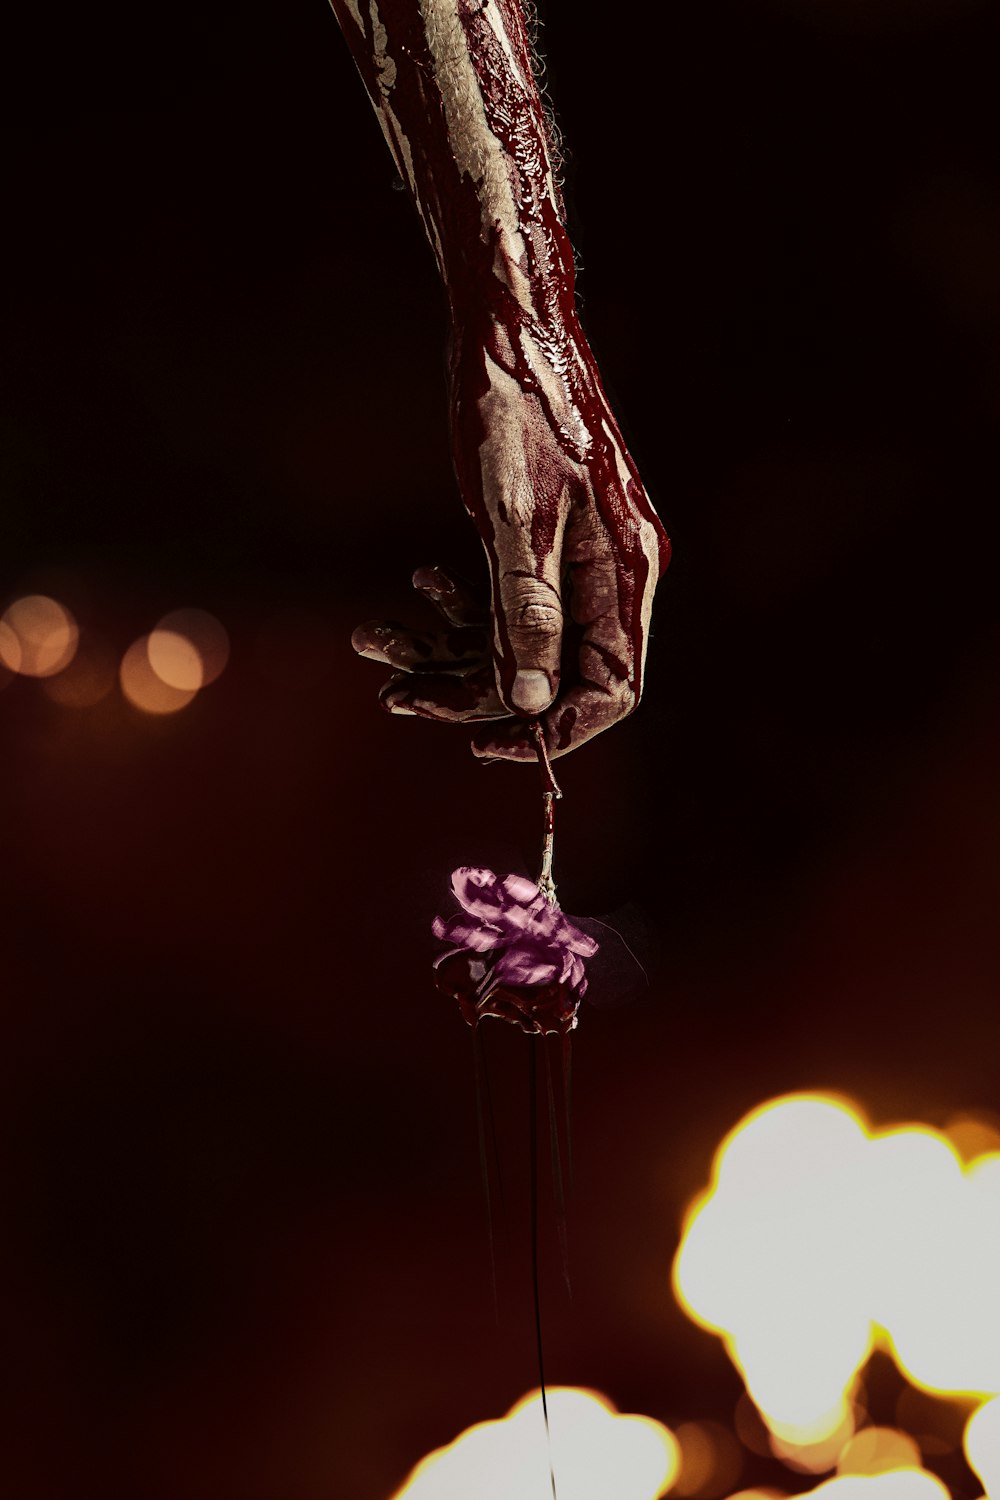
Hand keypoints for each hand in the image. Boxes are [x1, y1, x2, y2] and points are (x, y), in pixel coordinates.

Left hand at [351, 317, 669, 760]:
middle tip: (396, 693)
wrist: (507, 327)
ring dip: (450, 650)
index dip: (553, 728)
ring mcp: (581, 561)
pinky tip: (414, 585)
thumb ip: (528, 614)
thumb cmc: (516, 408)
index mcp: (626, 572)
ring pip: (521, 639)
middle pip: (556, 673)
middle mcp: (612, 575)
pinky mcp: (545, 544)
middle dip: (475, 690)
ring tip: (377, 643)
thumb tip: (531, 700)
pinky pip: (508, 602)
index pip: (612, 688)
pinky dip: (458, 606)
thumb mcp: (515, 518)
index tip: (484, 746)